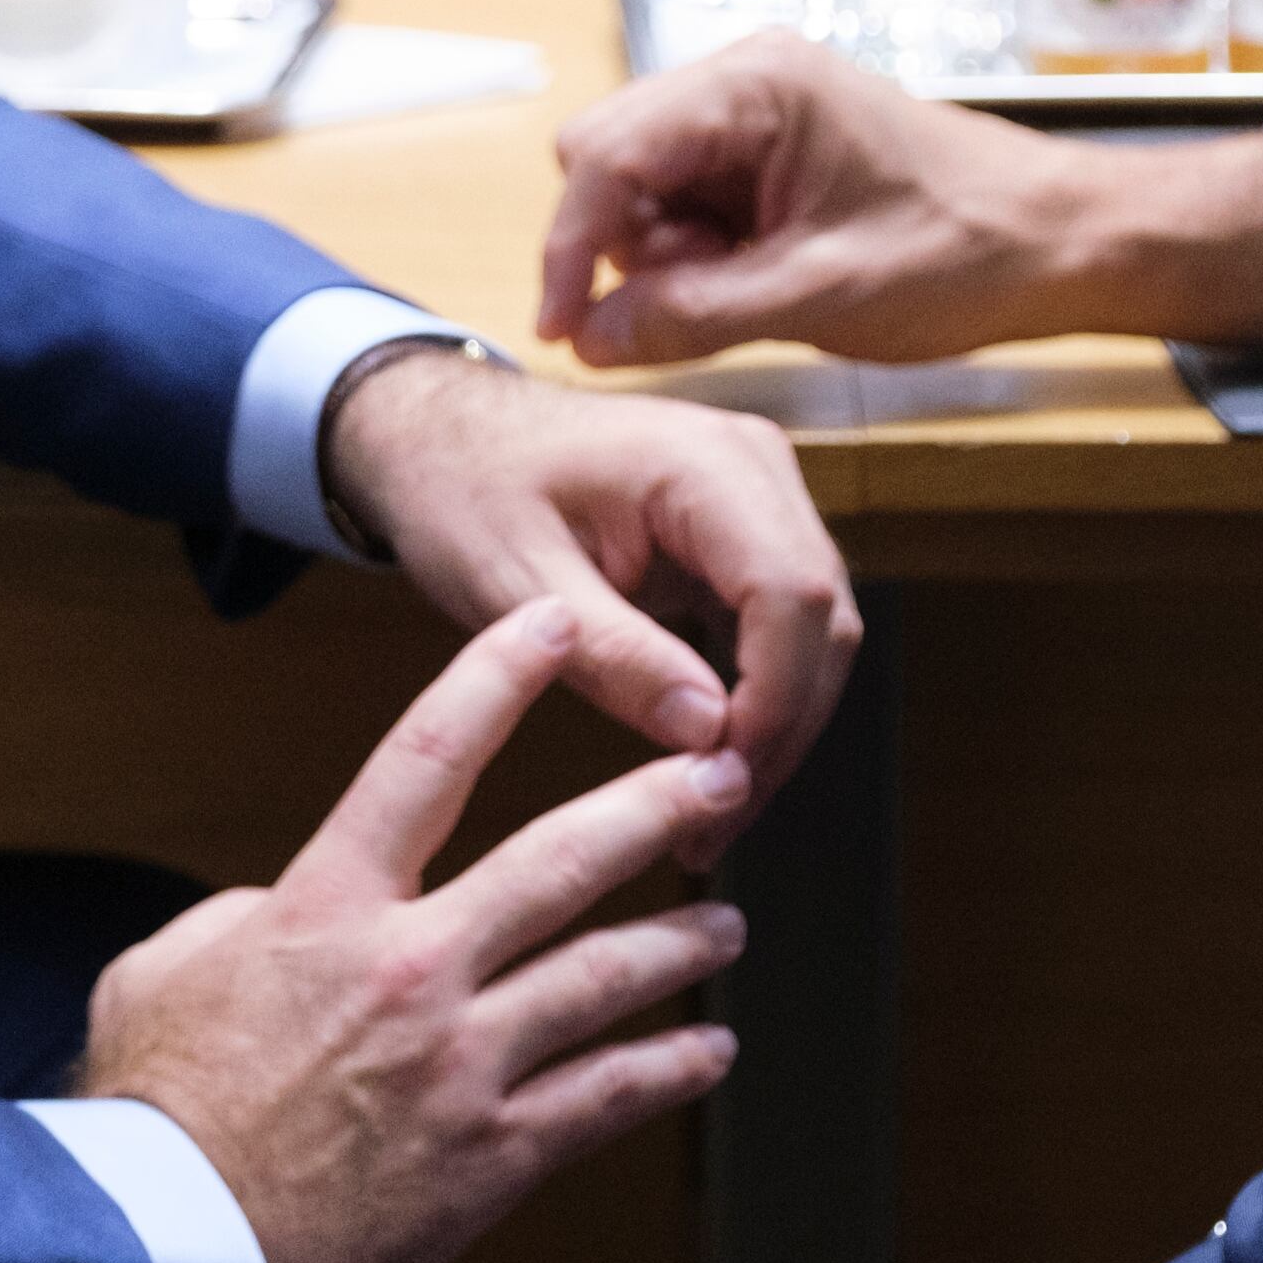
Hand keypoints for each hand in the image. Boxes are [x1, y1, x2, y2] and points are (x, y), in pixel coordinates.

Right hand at [81, 601, 749, 1262]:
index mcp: (326, 908)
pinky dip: (670, 1069)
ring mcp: (461, 1063)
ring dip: (682, 943)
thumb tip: (281, 905)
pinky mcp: (492, 1157)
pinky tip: (711, 1052)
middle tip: (721, 776)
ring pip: (606, 978)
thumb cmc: (155, 1111)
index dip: (496, 678)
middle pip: (560, 862)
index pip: (426, 756)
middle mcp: (410, 968)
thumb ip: (240, 918)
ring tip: (728, 923)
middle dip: (653, 807)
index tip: (554, 626)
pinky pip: (607, 1098)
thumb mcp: (163, 970)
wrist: (173, 1247)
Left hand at [320, 348, 856, 859]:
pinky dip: (754, 695)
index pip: (792, 594)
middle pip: (820, 618)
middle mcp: (753, 467)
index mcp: (703, 463)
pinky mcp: (741, 530)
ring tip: (707, 815)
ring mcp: (756, 494)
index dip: (775, 701)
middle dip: (778, 731)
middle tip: (712, 828)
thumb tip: (709, 733)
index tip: (720, 783)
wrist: (442, 434)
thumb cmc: (464, 489)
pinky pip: (779, 624)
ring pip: (813, 630)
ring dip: (772, 724)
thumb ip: (615, 656)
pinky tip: (706, 760)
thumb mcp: (516, 583)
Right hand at [535, 31, 1262, 369]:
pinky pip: (684, 200)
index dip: (570, 246)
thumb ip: (696, 315)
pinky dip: (692, 253)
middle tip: (672, 316)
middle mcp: (743, 79)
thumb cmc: (968, 249)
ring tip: (742, 297)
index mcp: (755, 86)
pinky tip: (751, 284)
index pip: (608, 154)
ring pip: (639, 185)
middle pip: (608, 158)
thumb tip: (593, 338)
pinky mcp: (765, 151)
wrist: (1060, 239)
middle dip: (619, 248)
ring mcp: (753, 112)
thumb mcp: (823, 296)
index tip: (561, 328)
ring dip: (659, 256)